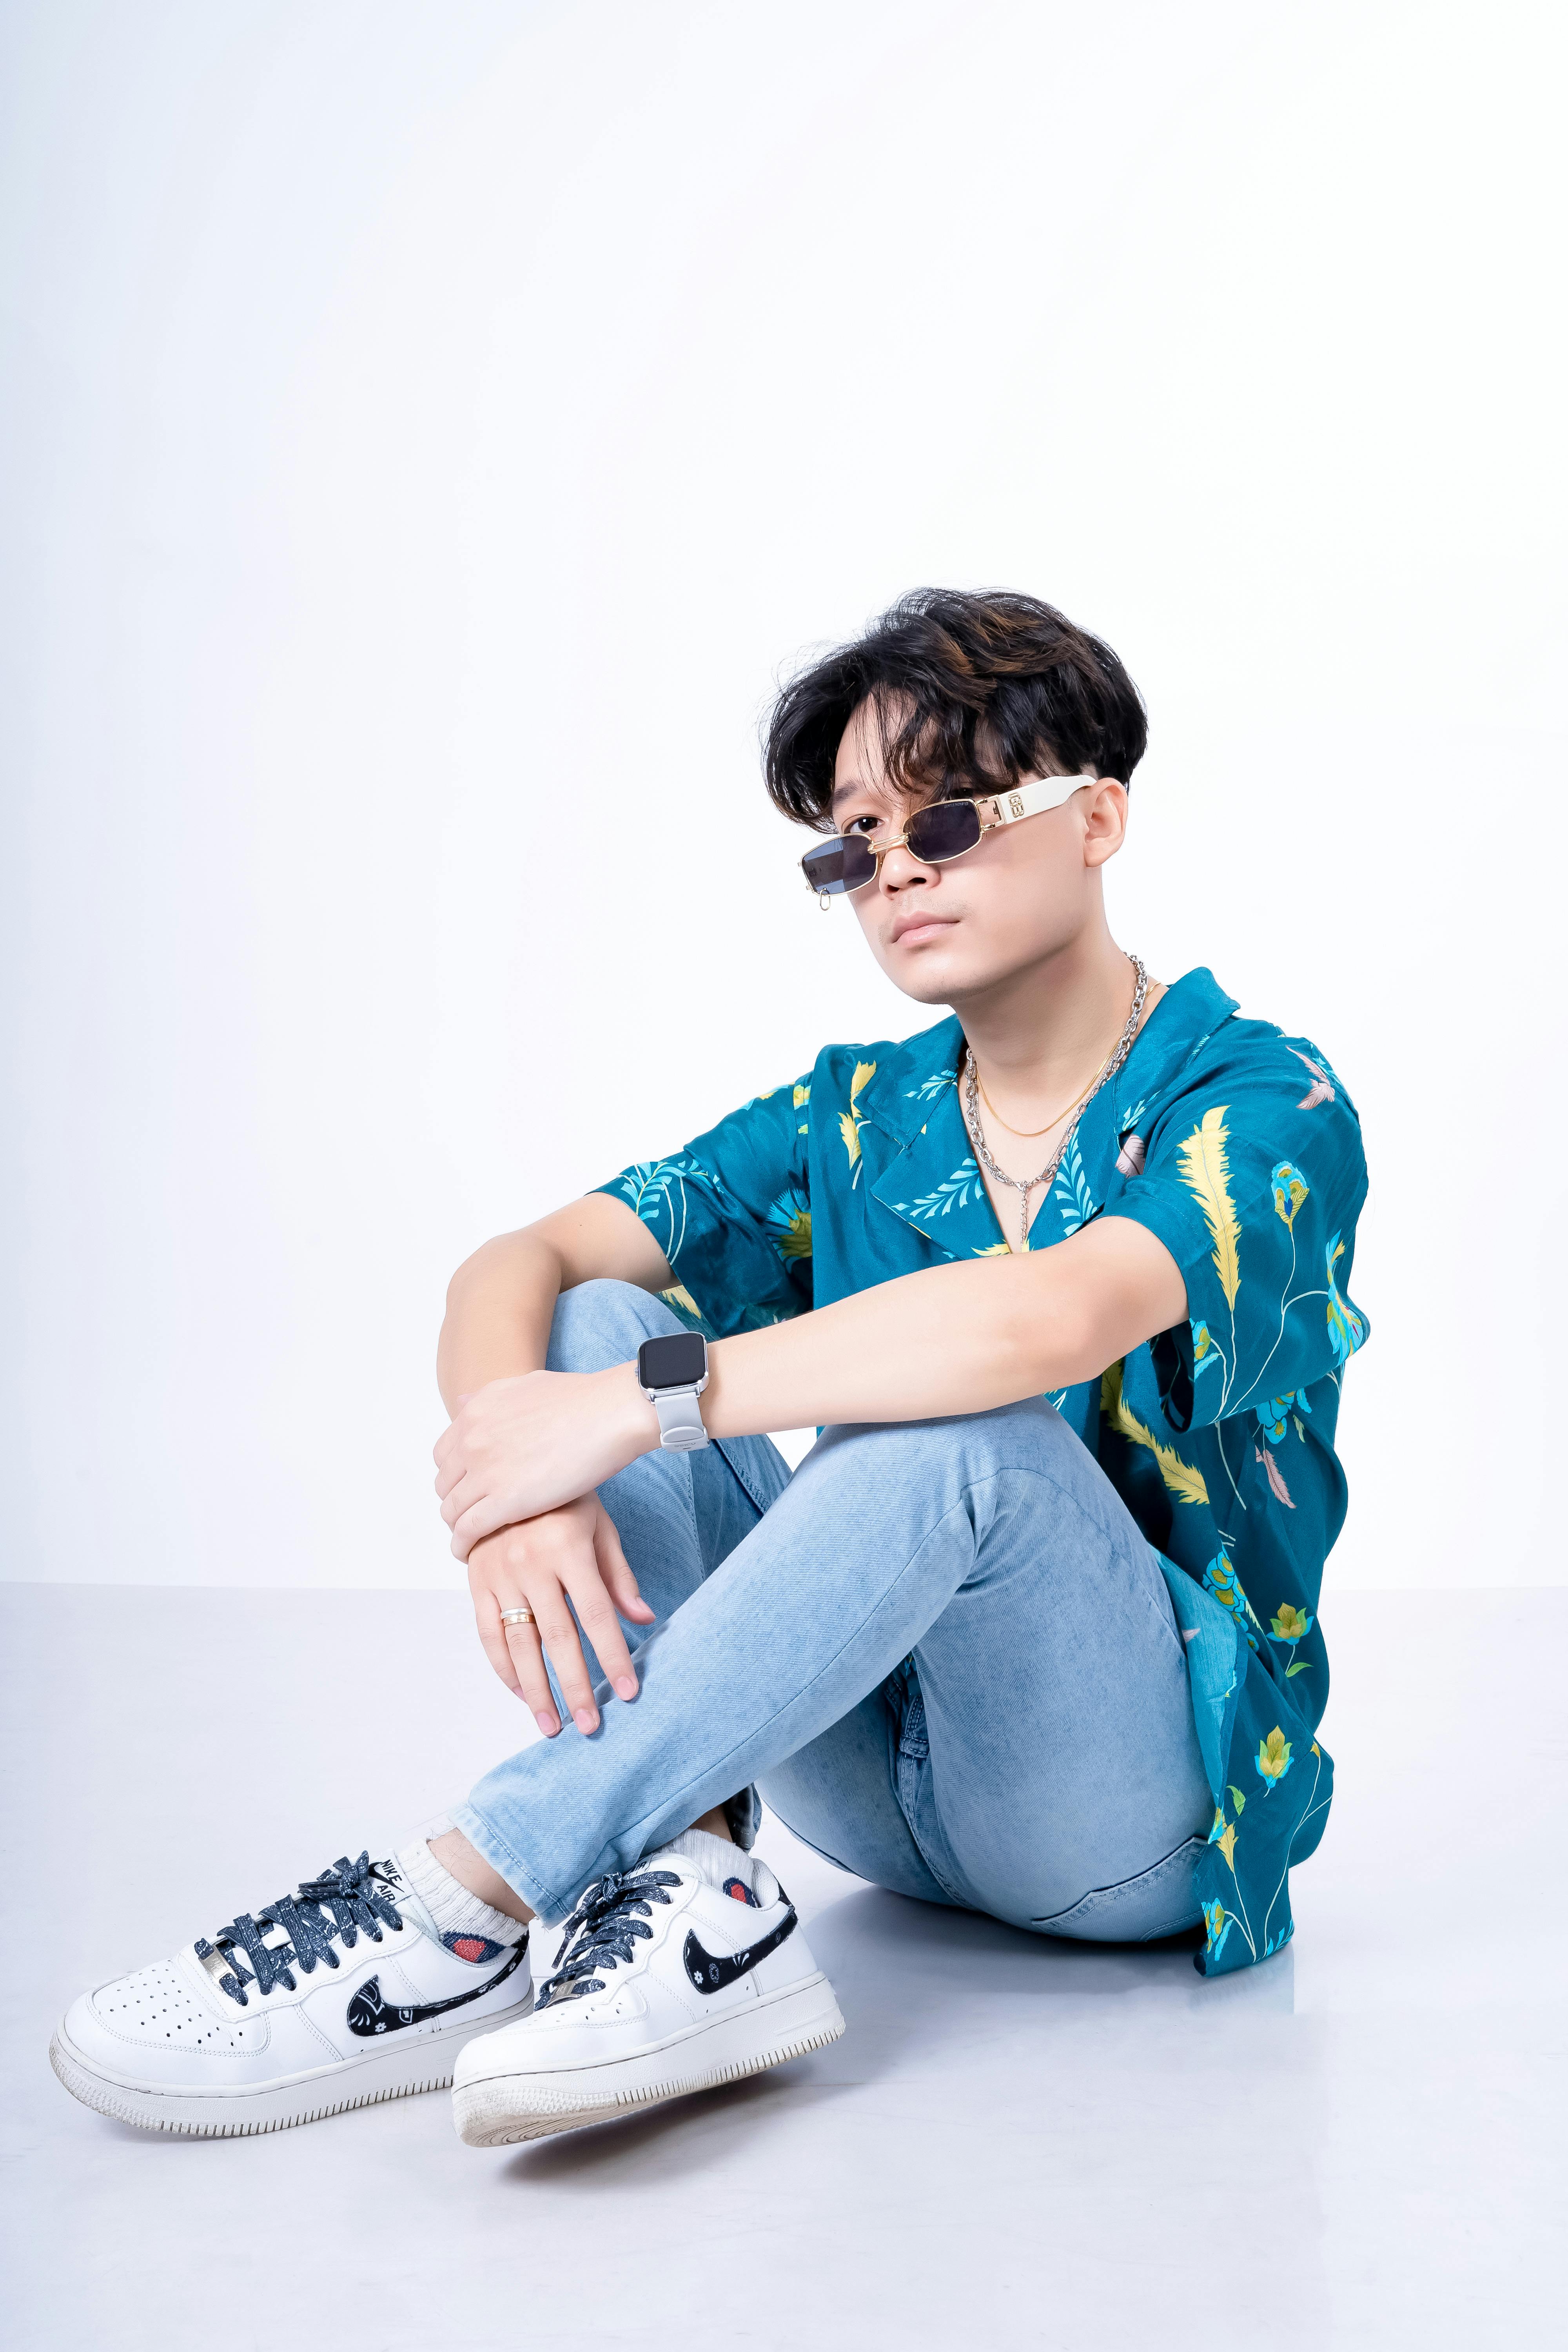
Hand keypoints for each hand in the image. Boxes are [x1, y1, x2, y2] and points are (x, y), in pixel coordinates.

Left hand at [434, 1365, 655, 1560]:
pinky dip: (462, 1545)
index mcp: (475, 1413)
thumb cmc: (581, 1398)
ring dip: (459, 1526)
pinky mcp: (504, 1502)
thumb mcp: (523, 1385)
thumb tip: (462, 1403)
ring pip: (452, 1511)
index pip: (443, 1456)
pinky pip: (467, 1530)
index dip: (456, 1476)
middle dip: (458, 1502)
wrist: (611, 1412)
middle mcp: (472, 1441)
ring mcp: (485, 1472)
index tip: (470, 1489)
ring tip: (474, 1539)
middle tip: (475, 1516)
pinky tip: (470, 1553)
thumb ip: (488, 1398)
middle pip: (445, 1485)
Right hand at [467, 1497, 656, 1735]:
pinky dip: (504, 1669)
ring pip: (519, 1644)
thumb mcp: (599, 1526)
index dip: (613, 1656)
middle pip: (558, 1638)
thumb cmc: (564, 1501)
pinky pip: (488, 1634)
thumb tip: (645, 1620)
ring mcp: (499, 1575)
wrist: (504, 1468)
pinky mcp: (476, 1582)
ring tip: (553, 1725)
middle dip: (576, 1686)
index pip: (595, 1615)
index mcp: (568, 1549)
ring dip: (537, 1690)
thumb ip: (619, 1575)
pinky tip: (523, 1694)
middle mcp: (531, 1564)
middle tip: (591, 1726)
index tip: (628, 1692)